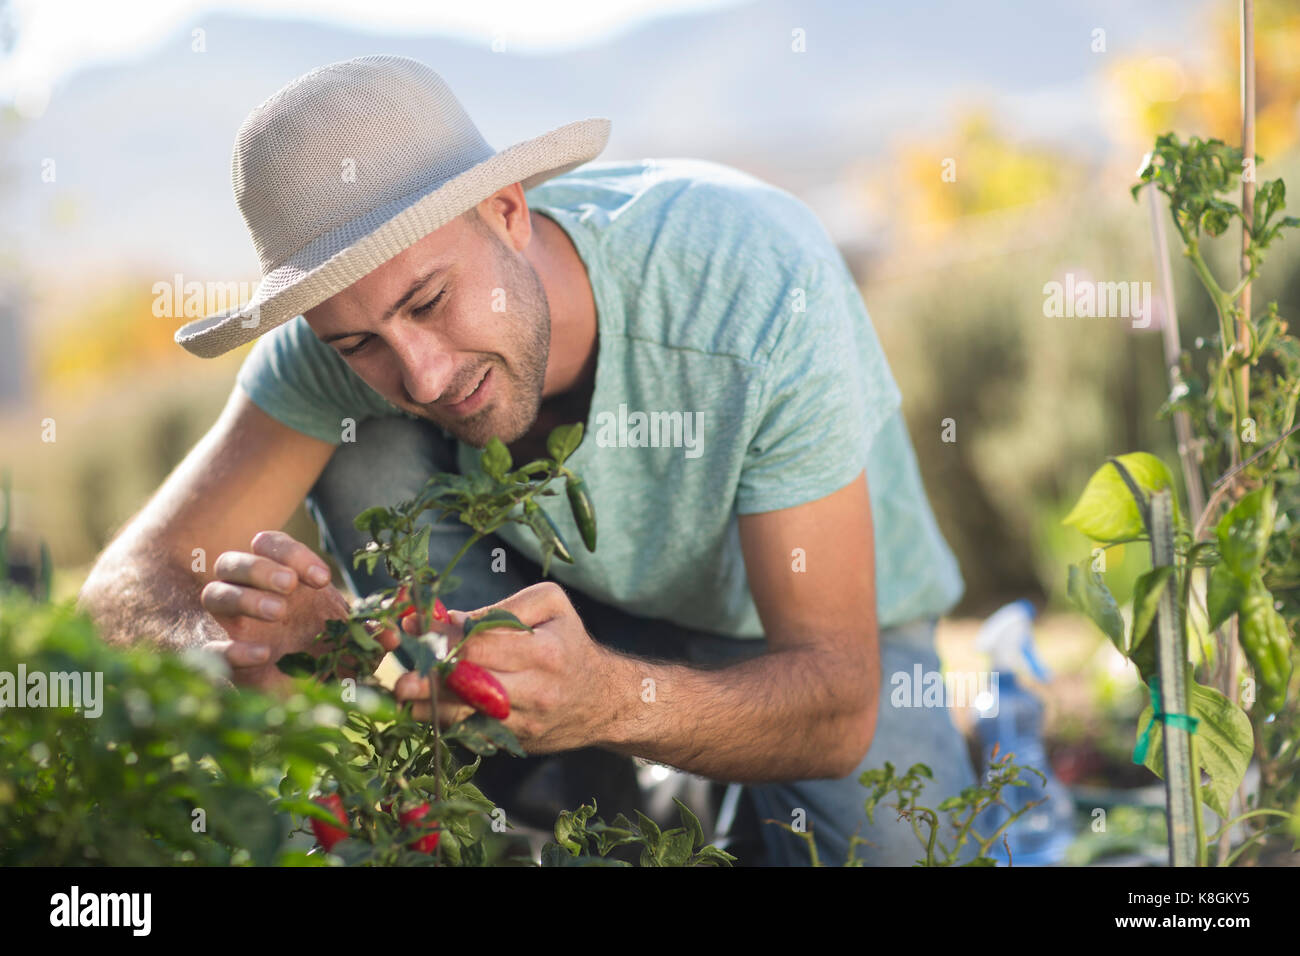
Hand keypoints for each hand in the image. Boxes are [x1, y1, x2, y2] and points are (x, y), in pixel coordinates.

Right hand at [199, 530, 352, 690]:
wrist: (294, 700)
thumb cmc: (320, 659)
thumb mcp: (349, 645)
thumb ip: (368, 637)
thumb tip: (392, 636)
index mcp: (276, 581)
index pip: (268, 544)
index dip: (292, 553)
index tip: (322, 579)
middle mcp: (246, 596)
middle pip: (230, 561)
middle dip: (260, 568)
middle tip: (290, 585)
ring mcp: (228, 625)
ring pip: (214, 593)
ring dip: (245, 597)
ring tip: (279, 612)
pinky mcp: (218, 659)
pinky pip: (207, 646)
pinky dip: (231, 647)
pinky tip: (263, 654)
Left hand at [392, 582, 614, 752]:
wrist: (602, 700)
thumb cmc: (570, 644)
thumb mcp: (551, 607)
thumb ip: (503, 608)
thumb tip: (449, 619)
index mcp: (543, 652)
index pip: (480, 644)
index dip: (442, 636)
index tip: (413, 627)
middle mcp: (534, 691)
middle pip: (468, 681)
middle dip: (428, 672)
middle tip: (398, 667)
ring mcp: (523, 721)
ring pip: (465, 712)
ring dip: (427, 702)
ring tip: (402, 691)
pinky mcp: (514, 741)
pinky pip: (471, 730)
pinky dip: (443, 720)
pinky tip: (420, 708)